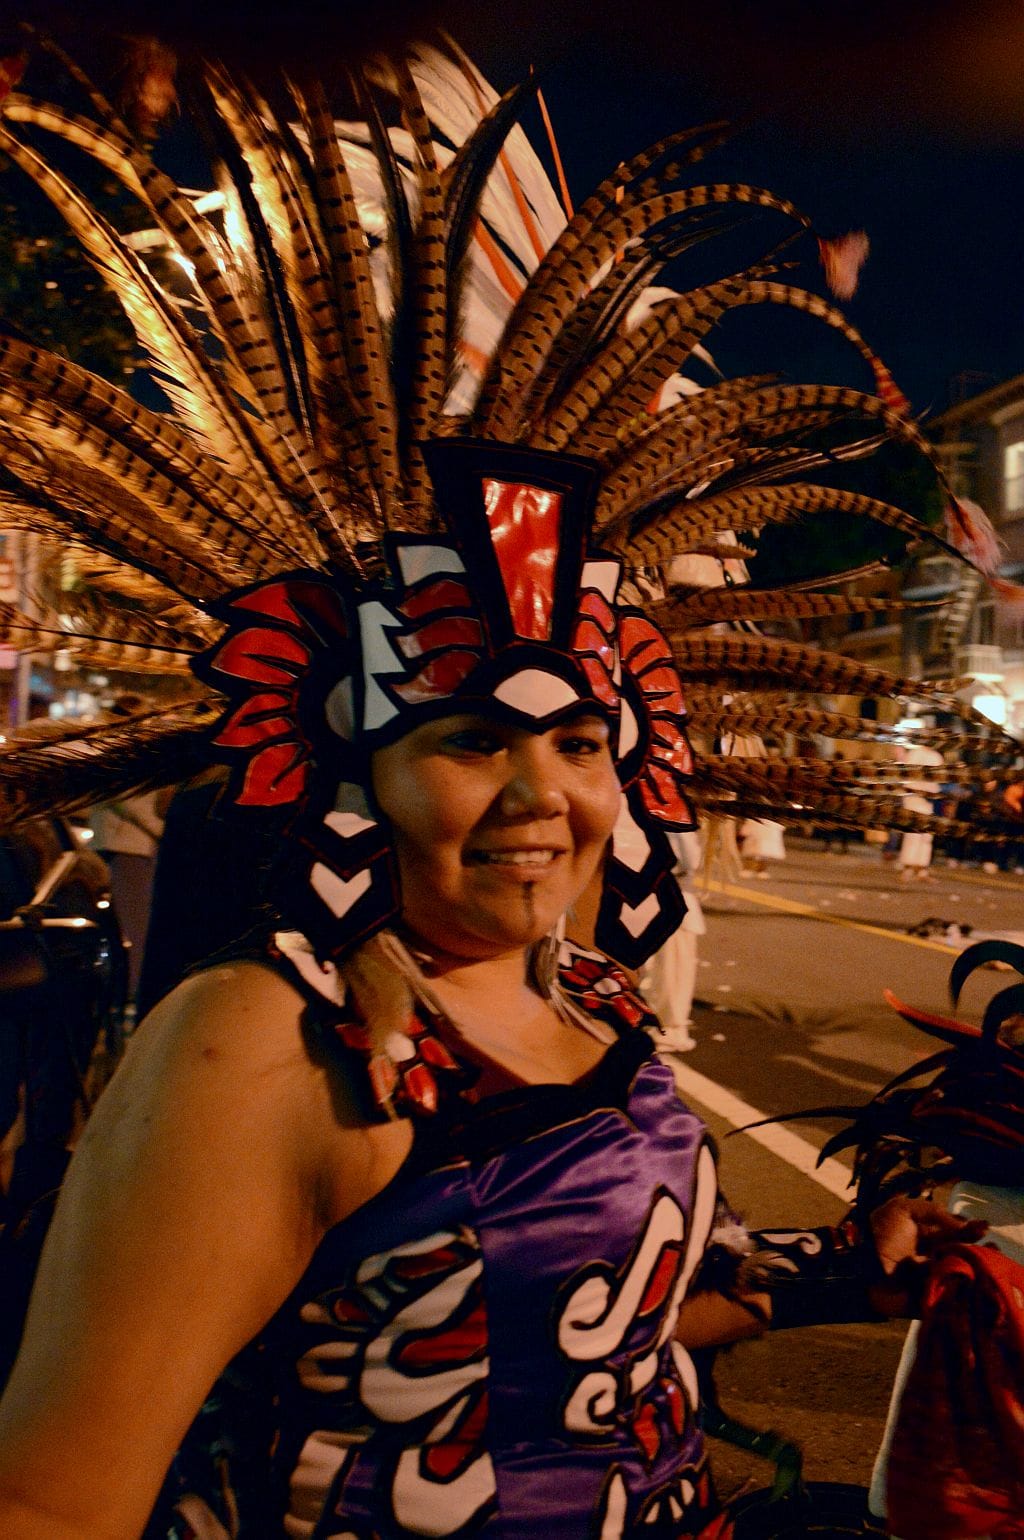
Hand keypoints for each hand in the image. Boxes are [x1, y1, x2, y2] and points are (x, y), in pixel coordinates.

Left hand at [866, 1194, 987, 1315]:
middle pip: (961, 1254)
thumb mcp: (903, 1210)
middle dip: (977, 1250)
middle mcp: (932, 1256)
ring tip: (989, 1264)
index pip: (955, 1233)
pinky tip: (974, 1283)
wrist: (859, 1266)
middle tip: (992, 1248)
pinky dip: (963, 1291)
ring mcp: (931, 1279)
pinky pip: (950, 1297)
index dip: (969, 1230)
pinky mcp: (929, 1300)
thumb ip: (933, 1212)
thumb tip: (962, 1224)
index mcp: (926, 1236)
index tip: (982, 1227)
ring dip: (975, 1270)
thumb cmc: (878, 1234)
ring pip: (959, 1275)